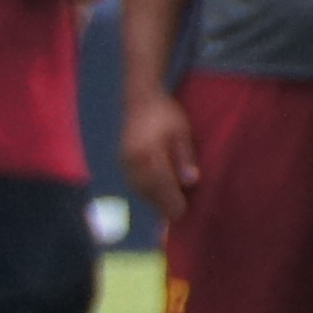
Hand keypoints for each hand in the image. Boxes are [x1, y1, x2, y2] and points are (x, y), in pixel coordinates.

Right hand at [119, 89, 200, 224]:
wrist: (140, 98)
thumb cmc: (165, 113)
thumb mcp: (181, 132)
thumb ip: (185, 157)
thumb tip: (191, 182)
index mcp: (147, 154)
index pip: (162, 186)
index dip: (172, 201)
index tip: (183, 213)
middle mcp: (132, 162)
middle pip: (149, 192)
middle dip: (163, 204)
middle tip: (179, 215)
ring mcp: (124, 163)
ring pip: (140, 191)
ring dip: (154, 201)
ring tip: (168, 209)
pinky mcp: (122, 163)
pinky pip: (134, 184)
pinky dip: (146, 193)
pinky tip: (156, 196)